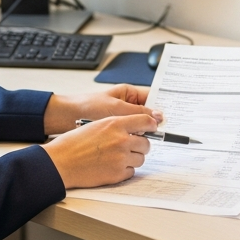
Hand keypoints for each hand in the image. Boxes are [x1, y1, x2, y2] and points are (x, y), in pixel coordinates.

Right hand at [42, 113, 154, 187]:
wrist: (61, 162)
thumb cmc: (74, 143)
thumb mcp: (96, 125)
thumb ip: (116, 125)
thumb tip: (134, 129)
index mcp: (115, 124)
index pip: (145, 121)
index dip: (151, 125)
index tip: (152, 128)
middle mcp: (121, 140)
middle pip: (146, 143)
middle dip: (140, 145)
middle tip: (129, 147)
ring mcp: (121, 158)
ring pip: (140, 159)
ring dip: (132, 158)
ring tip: (116, 157)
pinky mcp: (118, 174)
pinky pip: (131, 172)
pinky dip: (124, 170)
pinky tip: (111, 166)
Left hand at [43, 84, 159, 135]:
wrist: (65, 118)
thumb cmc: (88, 107)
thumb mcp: (116, 109)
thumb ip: (138, 113)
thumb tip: (158, 117)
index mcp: (129, 94)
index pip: (153, 98)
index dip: (163, 107)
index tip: (174, 117)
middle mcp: (128, 105)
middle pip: (149, 115)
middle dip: (155, 123)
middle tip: (162, 132)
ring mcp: (122, 119)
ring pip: (141, 128)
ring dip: (144, 134)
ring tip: (150, 139)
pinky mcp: (117, 133)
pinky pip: (131, 136)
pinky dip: (135, 140)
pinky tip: (138, 145)